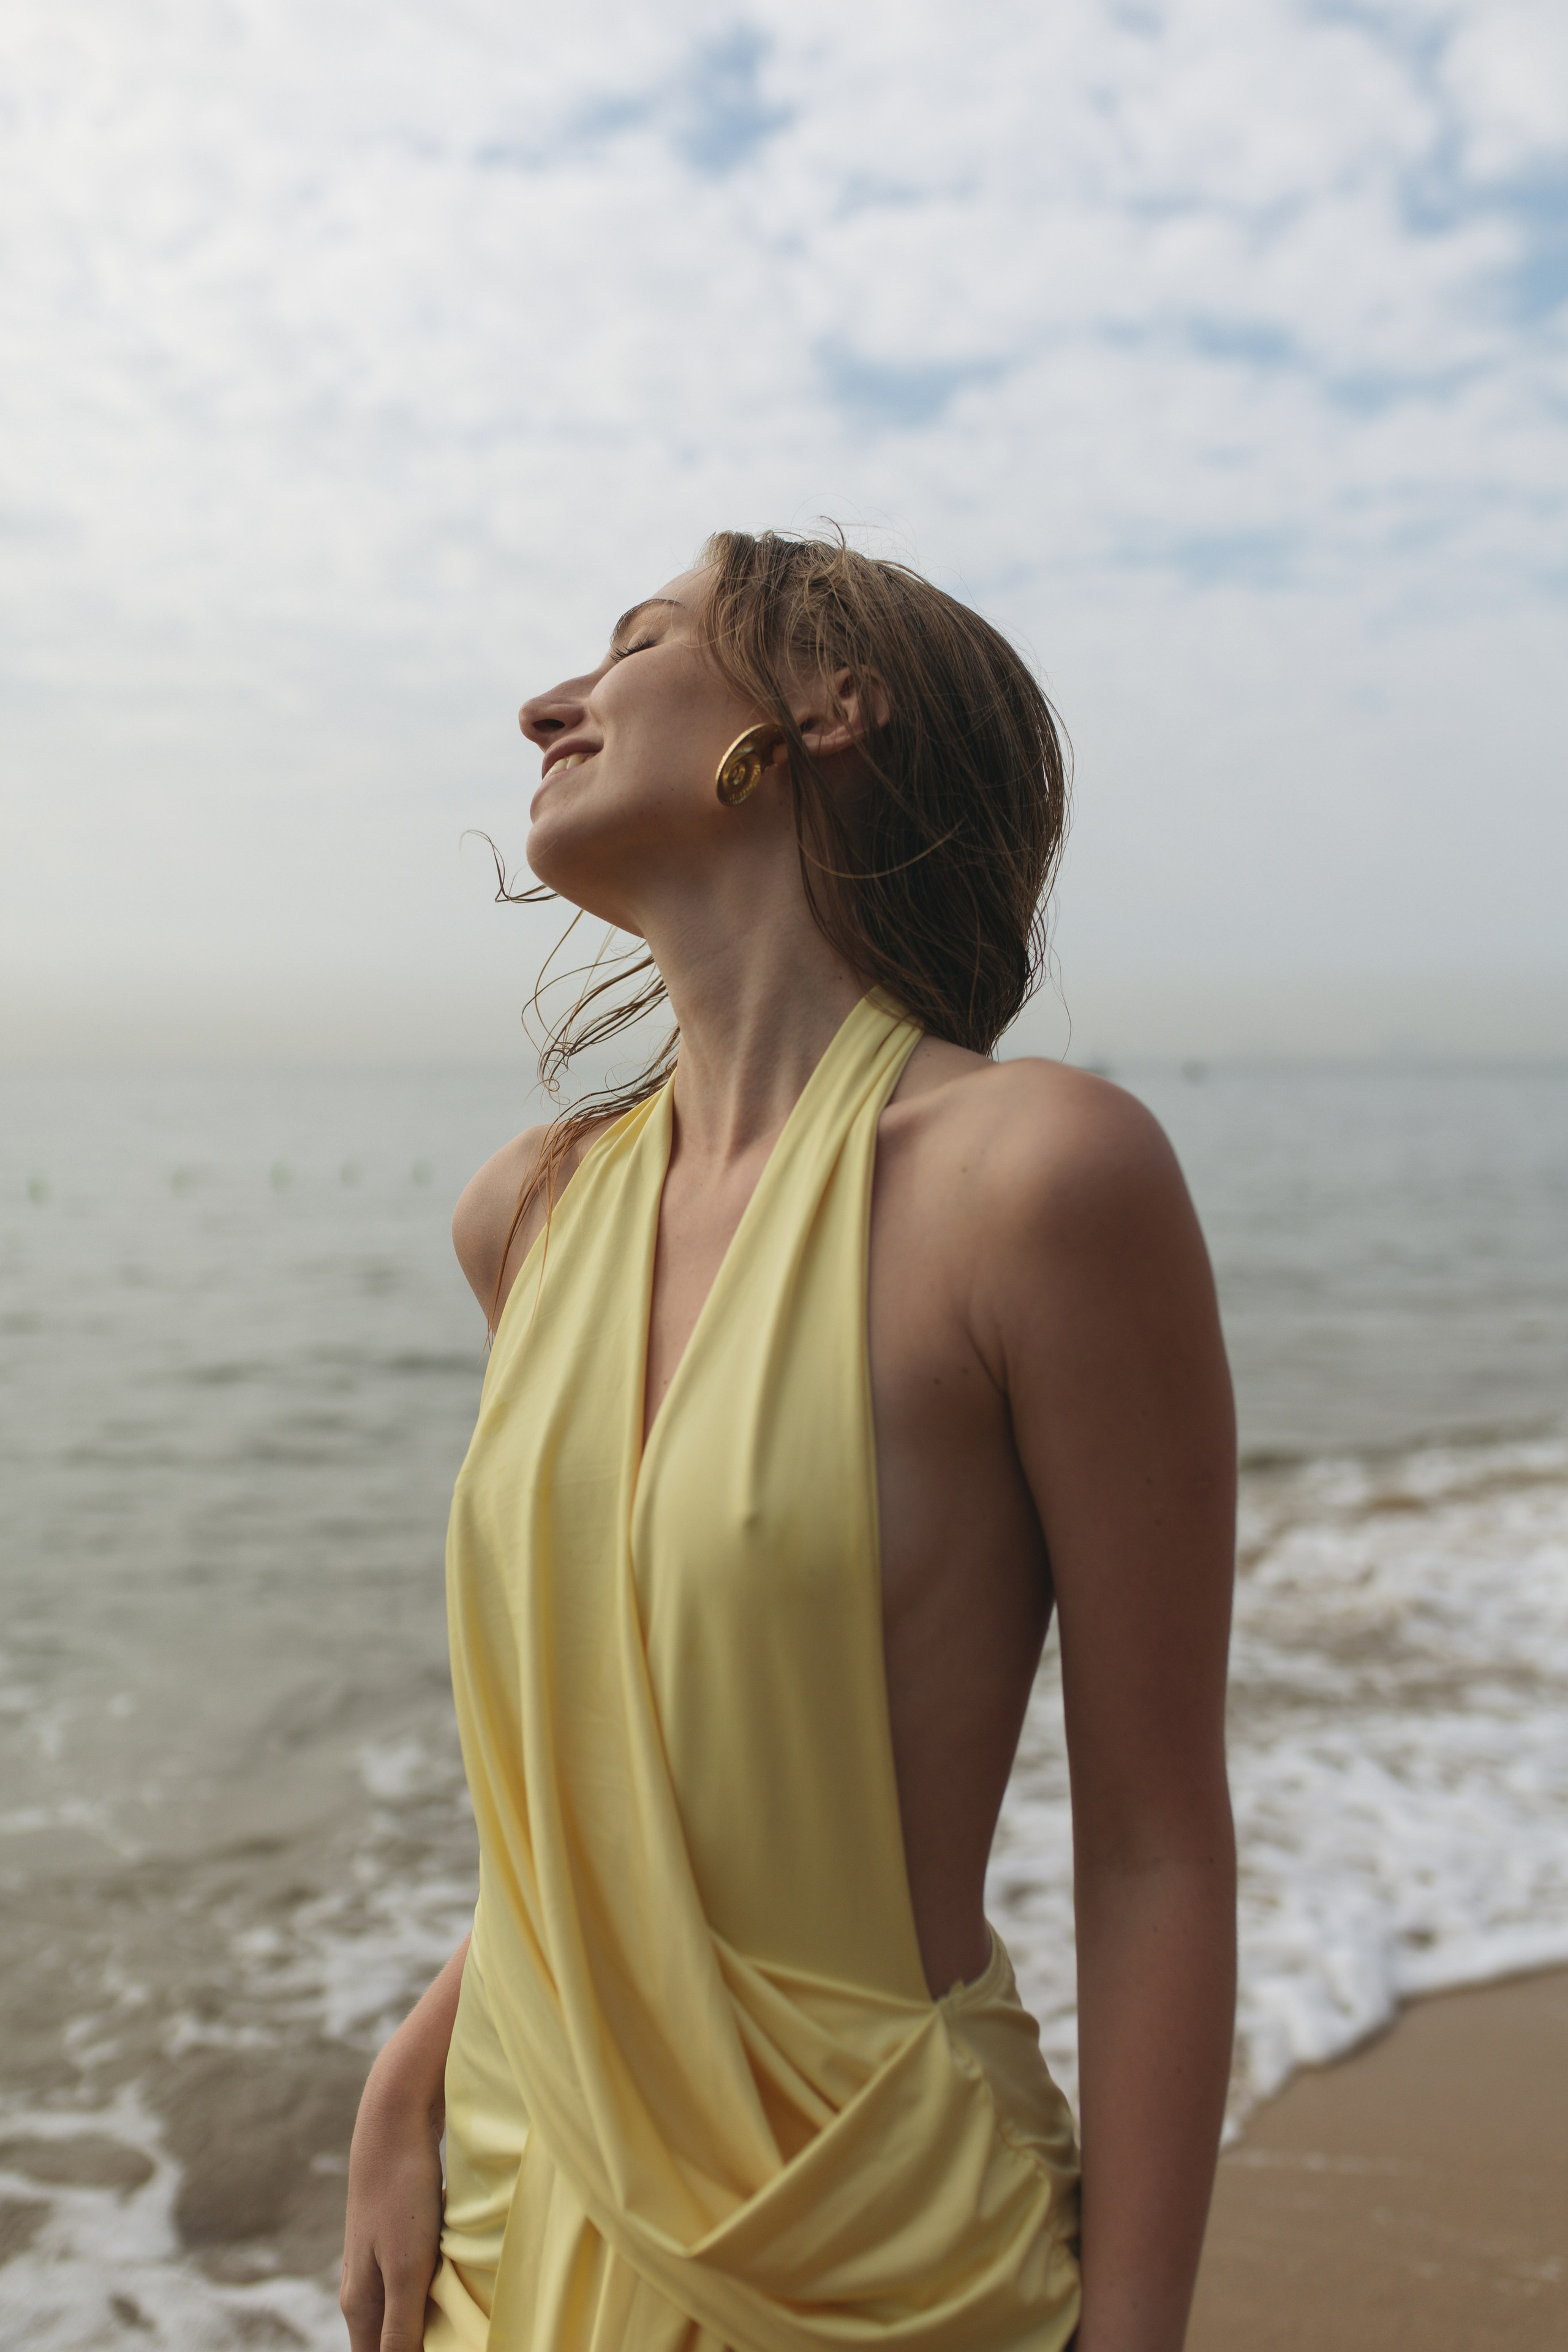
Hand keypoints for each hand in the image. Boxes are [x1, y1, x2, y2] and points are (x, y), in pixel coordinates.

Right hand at [340, 2061, 444, 2351]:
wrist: (396, 2121)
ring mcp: (379, 2259)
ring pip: (403, 2311)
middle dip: (419, 2346)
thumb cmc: (401, 2195)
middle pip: (388, 2341)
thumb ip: (401, 2329)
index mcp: (359, 2304)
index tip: (448, 2348)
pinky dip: (435, 2293)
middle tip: (459, 2337)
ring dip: (428, 2323)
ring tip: (461, 2322)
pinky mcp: (399, 2235)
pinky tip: (458, 2287)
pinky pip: (416, 2281)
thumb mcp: (406, 2270)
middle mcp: (363, 2286)